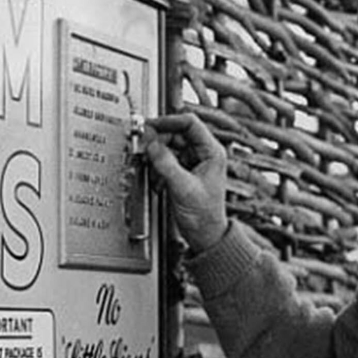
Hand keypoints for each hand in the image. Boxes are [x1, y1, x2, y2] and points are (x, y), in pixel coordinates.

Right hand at [143, 113, 228, 252]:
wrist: (205, 236)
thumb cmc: (204, 215)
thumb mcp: (183, 187)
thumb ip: (166, 164)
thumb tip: (151, 145)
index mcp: (212, 152)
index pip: (190, 123)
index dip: (169, 121)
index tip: (151, 125)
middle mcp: (203, 154)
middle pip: (175, 134)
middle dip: (159, 143)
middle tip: (145, 149)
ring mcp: (192, 163)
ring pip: (168, 148)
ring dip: (157, 158)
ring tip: (155, 173)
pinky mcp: (182, 173)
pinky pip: (165, 161)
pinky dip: (158, 169)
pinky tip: (159, 183)